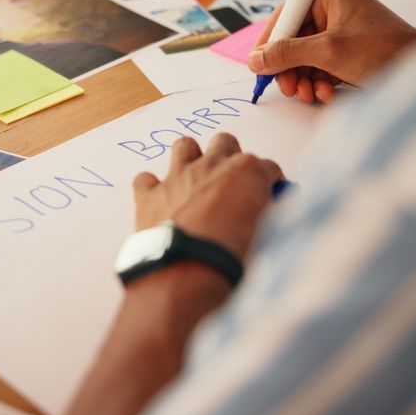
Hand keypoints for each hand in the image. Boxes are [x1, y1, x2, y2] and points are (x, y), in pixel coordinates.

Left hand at [132, 134, 282, 260]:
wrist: (187, 271)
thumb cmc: (233, 256)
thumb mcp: (266, 234)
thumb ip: (267, 213)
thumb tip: (268, 210)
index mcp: (246, 172)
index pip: (267, 167)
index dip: (270, 183)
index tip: (270, 198)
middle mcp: (211, 165)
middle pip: (225, 142)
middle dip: (230, 157)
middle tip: (231, 183)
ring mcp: (177, 177)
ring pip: (184, 146)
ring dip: (191, 159)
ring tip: (195, 180)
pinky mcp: (149, 195)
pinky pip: (145, 179)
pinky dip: (152, 189)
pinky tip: (159, 202)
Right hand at [248, 0, 415, 103]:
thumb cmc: (381, 51)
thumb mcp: (327, 52)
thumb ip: (287, 54)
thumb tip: (254, 60)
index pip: (285, 15)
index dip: (269, 42)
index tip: (257, 65)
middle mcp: (333, 8)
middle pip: (293, 38)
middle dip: (289, 67)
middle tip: (287, 89)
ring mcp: (341, 29)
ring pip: (305, 56)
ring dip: (303, 78)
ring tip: (308, 96)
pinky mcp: (348, 50)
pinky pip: (321, 65)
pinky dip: (318, 81)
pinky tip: (325, 94)